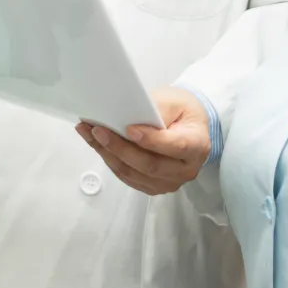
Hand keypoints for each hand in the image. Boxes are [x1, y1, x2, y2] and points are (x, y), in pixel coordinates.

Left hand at [75, 86, 211, 195]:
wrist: (187, 126)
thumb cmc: (181, 110)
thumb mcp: (174, 100)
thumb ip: (155, 109)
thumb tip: (127, 119)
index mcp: (198, 145)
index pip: (174, 146)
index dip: (151, 140)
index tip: (129, 129)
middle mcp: (186, 170)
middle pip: (150, 165)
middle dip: (120, 148)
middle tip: (98, 130)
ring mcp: (170, 182)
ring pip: (134, 174)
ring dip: (108, 154)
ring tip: (89, 133)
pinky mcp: (153, 186)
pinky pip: (128, 177)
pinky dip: (110, 161)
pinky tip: (97, 144)